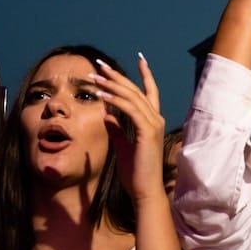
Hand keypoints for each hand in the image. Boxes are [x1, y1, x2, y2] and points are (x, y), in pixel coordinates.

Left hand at [90, 53, 164, 202]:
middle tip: (100, 65)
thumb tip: (106, 113)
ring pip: (132, 97)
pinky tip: (101, 95)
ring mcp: (153, 125)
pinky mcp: (147, 132)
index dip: (145, 75)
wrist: (144, 190)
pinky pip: (129, 110)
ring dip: (112, 85)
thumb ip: (116, 128)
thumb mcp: (122, 146)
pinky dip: (115, 100)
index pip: (150, 93)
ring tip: (95, 77)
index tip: (139, 59)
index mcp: (152, 122)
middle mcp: (156, 120)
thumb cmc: (135, 172)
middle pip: (136, 91)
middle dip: (118, 76)